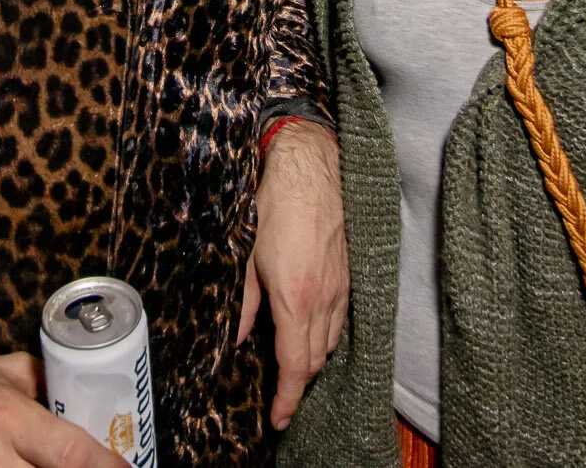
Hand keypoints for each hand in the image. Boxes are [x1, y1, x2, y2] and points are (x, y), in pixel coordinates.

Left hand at [238, 118, 347, 429]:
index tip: (279, 418)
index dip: (287, 398)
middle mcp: (324, 300)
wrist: (312, 166)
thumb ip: (244, 304)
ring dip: (313, 358)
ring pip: (331, 341)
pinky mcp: (351, 273)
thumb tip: (235, 338)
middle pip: (316, 360)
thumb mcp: (246, 255)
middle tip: (281, 395)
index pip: (295, 366)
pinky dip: (327, 334)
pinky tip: (312, 329)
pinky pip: (342, 318)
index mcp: (295, 299)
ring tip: (293, 365)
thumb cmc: (275, 204)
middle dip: (299, 383)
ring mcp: (342, 287)